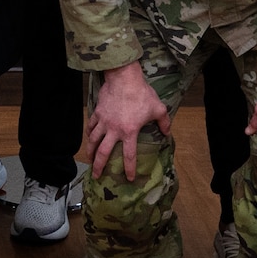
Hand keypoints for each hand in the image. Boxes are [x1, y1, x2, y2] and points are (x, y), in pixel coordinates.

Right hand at [87, 62, 169, 181]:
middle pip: (103, 152)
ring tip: (89, 159)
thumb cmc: (142, 93)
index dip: (129, 169)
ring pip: (93, 140)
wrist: (124, 78)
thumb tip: (167, 132)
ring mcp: (104, 121)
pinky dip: (89, 132)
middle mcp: (114, 130)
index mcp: (129, 132)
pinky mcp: (98, 112)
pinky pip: (91, 125)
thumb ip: (164, 122)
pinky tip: (89, 136)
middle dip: (99, 166)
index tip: (129, 178)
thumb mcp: (158, 108)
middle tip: (96, 175)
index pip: (129, 156)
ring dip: (90, 151)